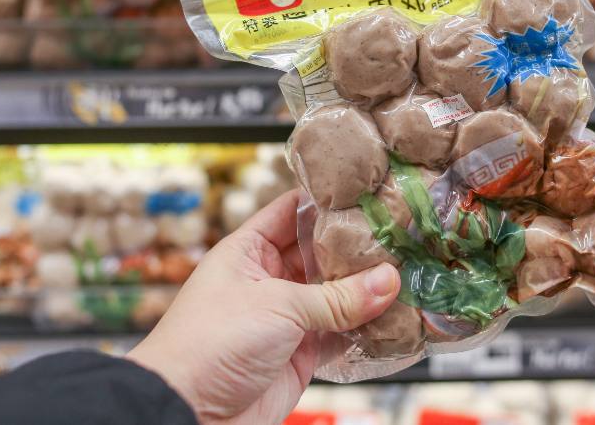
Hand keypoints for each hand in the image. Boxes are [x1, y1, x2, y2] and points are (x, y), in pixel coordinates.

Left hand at [128, 190, 399, 423]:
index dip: (327, 201)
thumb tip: (388, 281)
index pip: (292, 211)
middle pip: (321, 253)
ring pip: (335, 295)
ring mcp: (285, 317)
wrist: (187, 413)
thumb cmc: (208, 345)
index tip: (367, 192)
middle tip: (400, 236)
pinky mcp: (299, 353)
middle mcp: (268, 279)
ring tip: (406, 274)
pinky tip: (392, 318)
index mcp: (248, 250)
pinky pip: (340, 334)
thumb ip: (337, 297)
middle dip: (357, 248)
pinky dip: (365, 329)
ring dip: (366, 290)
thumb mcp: (277, 307)